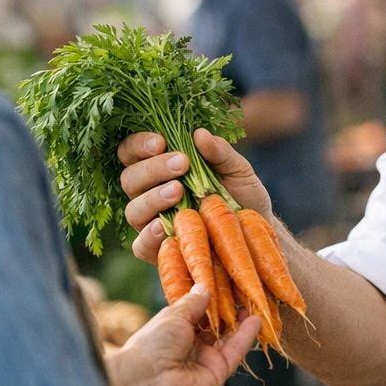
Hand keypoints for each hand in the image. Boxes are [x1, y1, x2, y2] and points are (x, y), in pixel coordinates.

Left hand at [105, 284, 261, 385]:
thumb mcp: (175, 315)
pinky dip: (246, 337)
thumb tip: (204, 286)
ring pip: (228, 339)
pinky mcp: (217, 374)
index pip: (199, 313)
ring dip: (241, 322)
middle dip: (230, 311)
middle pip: (215, 327)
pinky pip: (235, 353)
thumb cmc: (154, 343)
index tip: (227, 284)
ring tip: (254, 304)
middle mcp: (190, 346)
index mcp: (175, 331)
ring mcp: (204, 361)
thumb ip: (194, 302)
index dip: (213, 300)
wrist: (146, 382)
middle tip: (245, 293)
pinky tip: (256, 320)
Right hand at [117, 128, 272, 263]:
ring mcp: (152, 223)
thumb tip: (200, 134)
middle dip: (152, 169)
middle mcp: (150, 194)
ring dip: (152, 198)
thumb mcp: (238, 170)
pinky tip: (164, 227)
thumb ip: (220, 152)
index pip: (132, 152)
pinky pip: (140, 246)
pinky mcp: (159, 251)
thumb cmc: (243, 195)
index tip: (160, 142)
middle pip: (129, 179)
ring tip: (178, 191)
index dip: (138, 144)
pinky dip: (148, 236)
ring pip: (133, 209)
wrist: (257, 233)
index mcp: (160, 168)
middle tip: (181, 164)